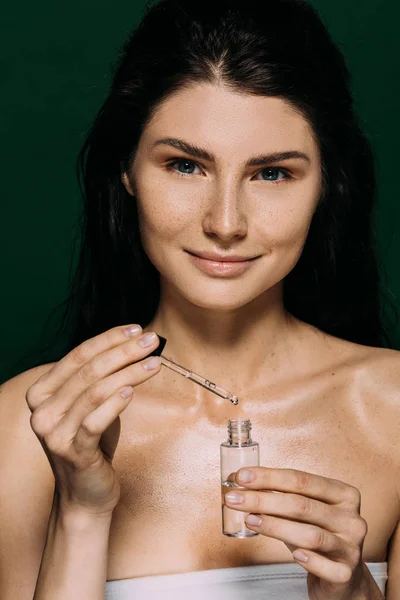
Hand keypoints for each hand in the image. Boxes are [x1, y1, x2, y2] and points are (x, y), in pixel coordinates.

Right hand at [26, 325, 161, 516]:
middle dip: (124, 351)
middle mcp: (42, 410)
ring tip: (154, 363)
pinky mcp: (73, 452)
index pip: (78, 355)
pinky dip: (114, 404)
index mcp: (41, 392)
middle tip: (153, 340)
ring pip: (95, 391)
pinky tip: (131, 391)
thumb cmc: (92, 442)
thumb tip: (132, 342)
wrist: (85, 493)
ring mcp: (54, 433)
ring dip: (129, 373)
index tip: (137, 329)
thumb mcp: (88, 404)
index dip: (109, 339)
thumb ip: (96, 377)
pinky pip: (95, 421)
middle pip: (89, 370)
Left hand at [224, 467, 374, 599]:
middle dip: (263, 500)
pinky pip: (325, 566)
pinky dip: (308, 559)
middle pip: (302, 505)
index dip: (269, 477)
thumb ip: (280, 496)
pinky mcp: (346, 573)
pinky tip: (293, 554)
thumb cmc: (318, 535)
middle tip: (235, 498)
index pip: (302, 480)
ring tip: (250, 520)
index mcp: (344, 494)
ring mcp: (351, 547)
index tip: (242, 476)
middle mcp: (351, 518)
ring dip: (275, 526)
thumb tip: (241, 479)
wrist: (343, 578)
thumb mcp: (303, 512)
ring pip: (311, 535)